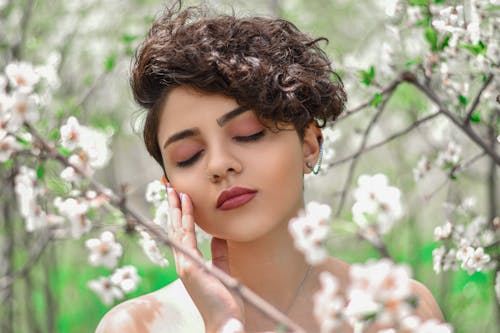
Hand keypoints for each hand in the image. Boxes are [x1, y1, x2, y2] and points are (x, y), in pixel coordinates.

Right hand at [166, 185, 244, 332]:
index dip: (181, 215)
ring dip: (177, 209)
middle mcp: (184, 262)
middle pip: (175, 229)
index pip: (182, 234)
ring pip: (178, 230)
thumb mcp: (222, 270)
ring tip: (175, 191)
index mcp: (190, 263)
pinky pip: (187, 238)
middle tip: (171, 188)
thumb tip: (218, 236)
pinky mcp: (191, 268)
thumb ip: (219, 253)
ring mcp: (185, 265)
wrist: (225, 322)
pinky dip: (186, 219)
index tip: (181, 198)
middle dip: (174, 208)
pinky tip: (186, 205)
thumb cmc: (225, 299)